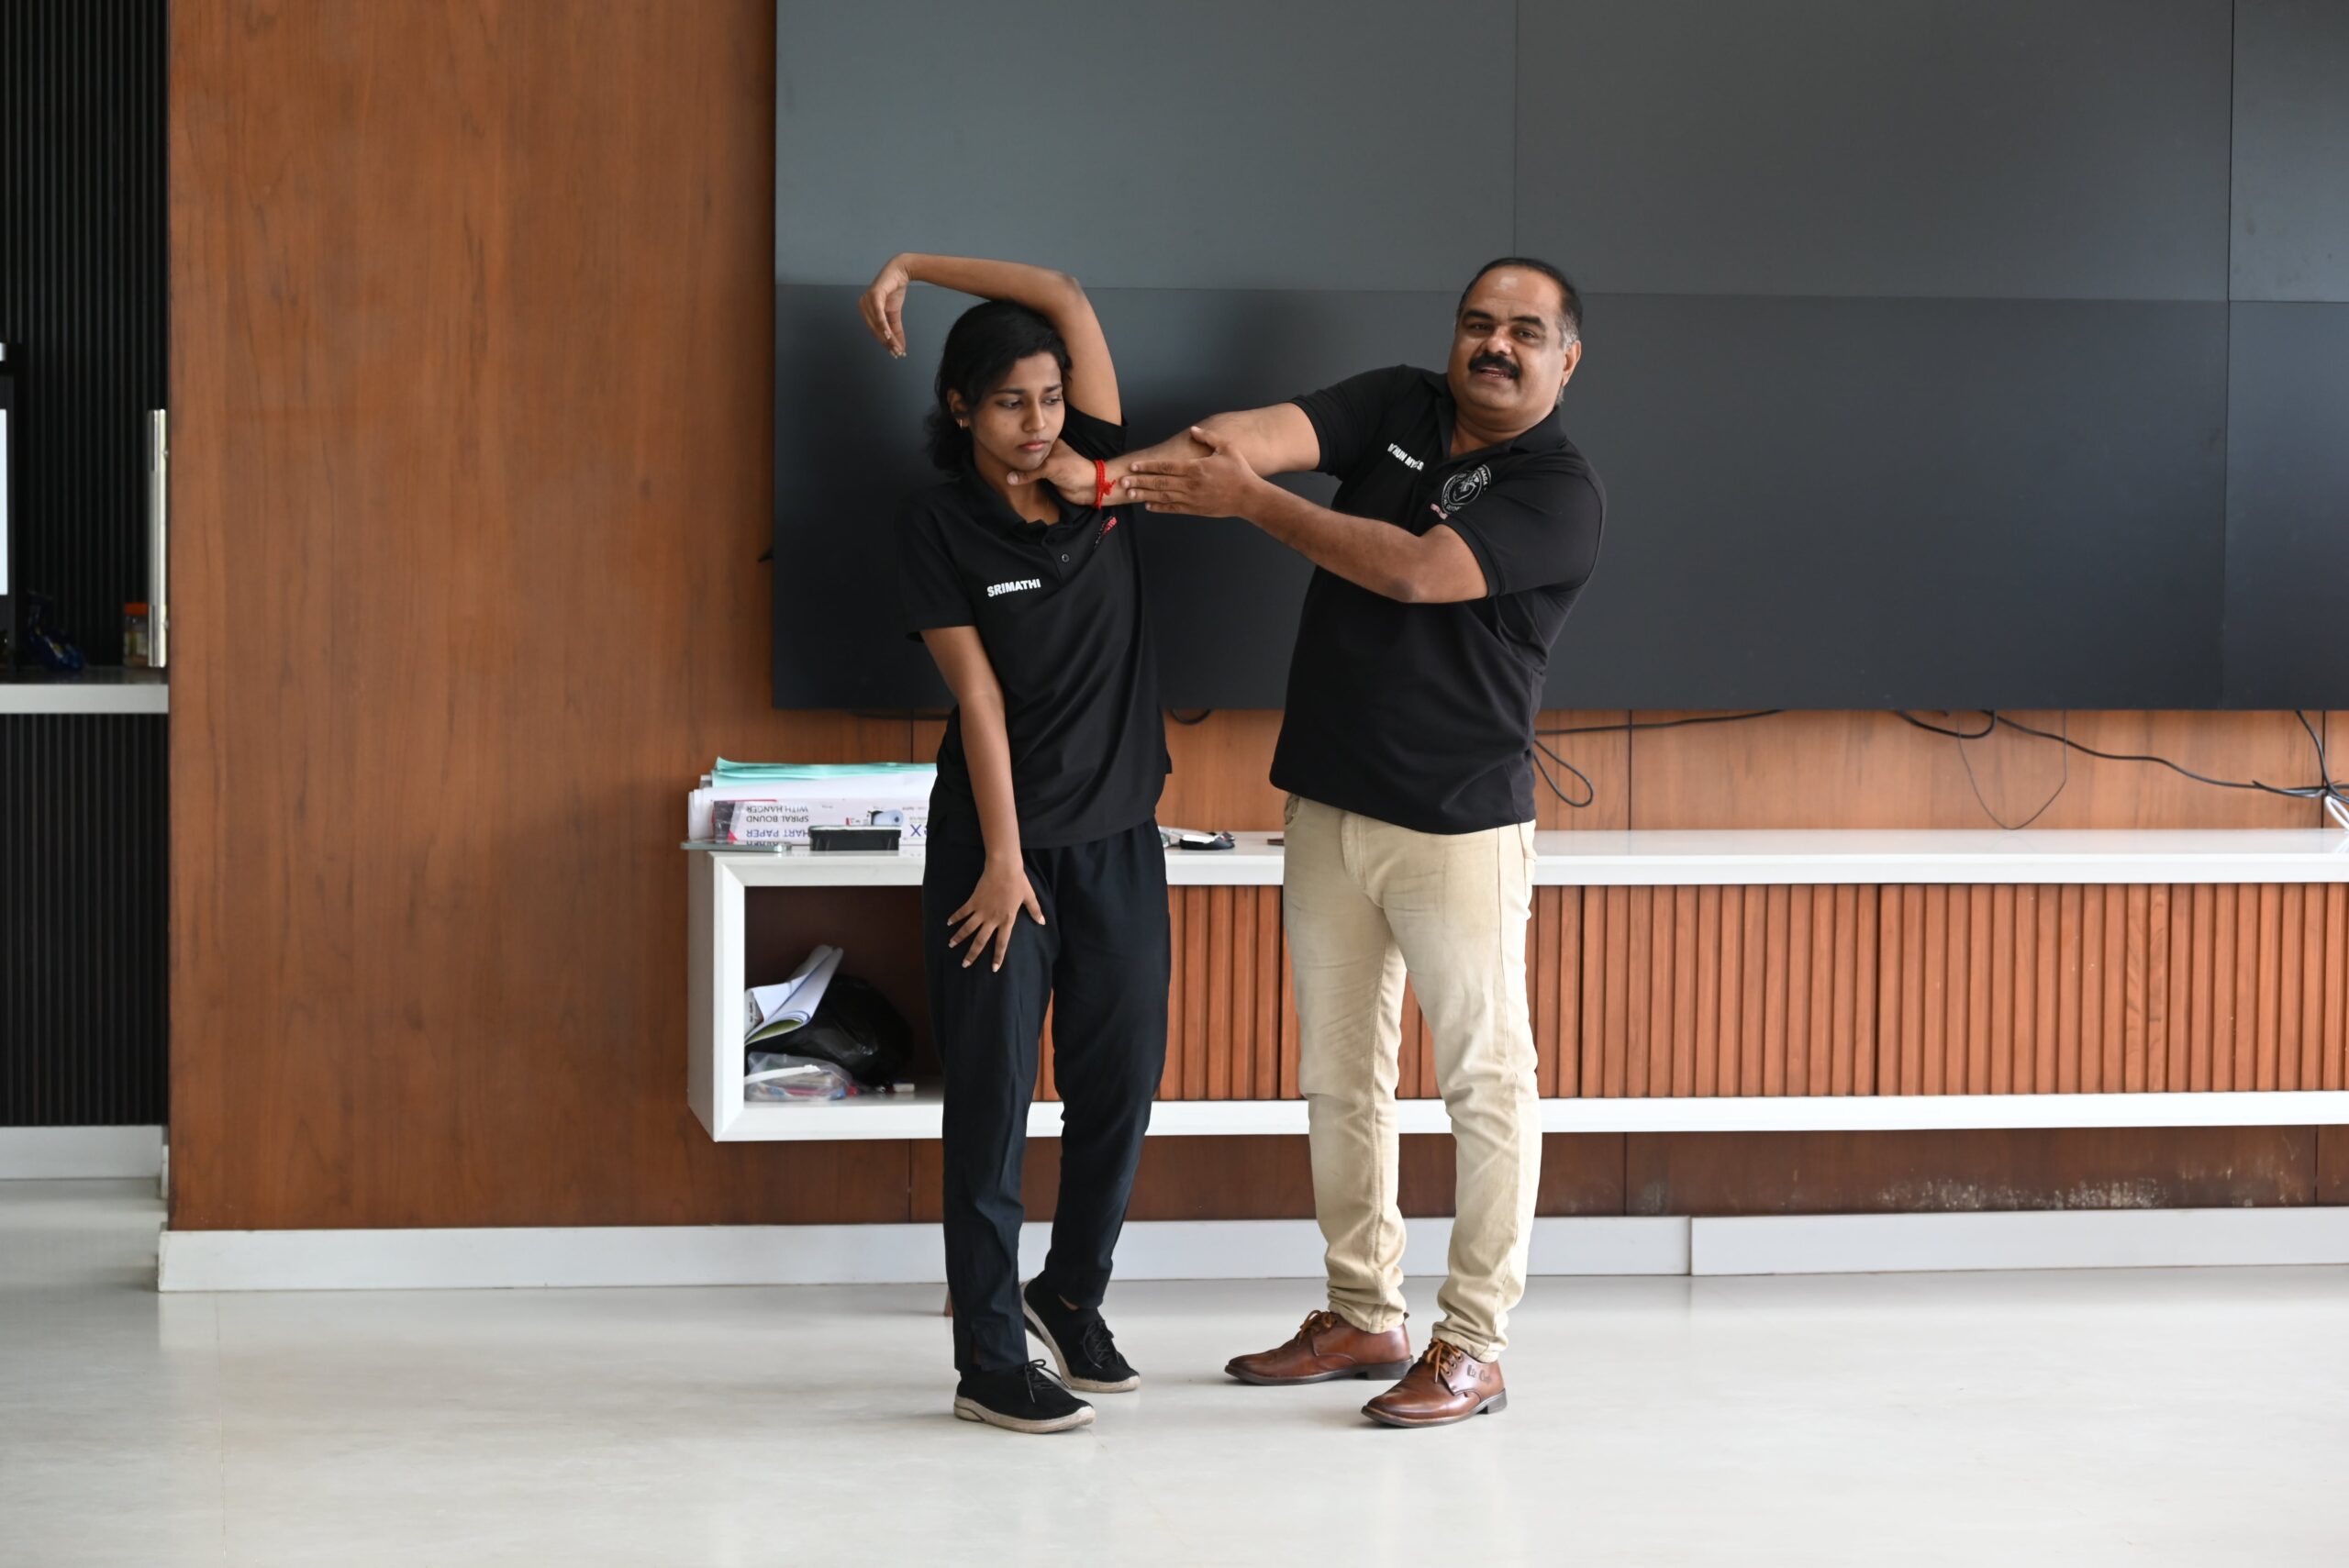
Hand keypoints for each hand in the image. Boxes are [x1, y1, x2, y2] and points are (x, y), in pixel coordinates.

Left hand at [859, 255, 912, 356]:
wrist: (901, 272)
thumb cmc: (894, 291)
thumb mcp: (895, 314)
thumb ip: (895, 330)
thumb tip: (901, 347)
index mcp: (865, 311)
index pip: (874, 331)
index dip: (884, 343)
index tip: (895, 353)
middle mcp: (863, 306)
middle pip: (875, 330)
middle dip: (886, 343)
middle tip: (897, 353)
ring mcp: (867, 300)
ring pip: (876, 324)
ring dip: (887, 337)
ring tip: (896, 347)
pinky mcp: (874, 295)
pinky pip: (878, 313)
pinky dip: (883, 324)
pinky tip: (888, 334)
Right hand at [948, 859, 1044, 971]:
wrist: (1004, 868)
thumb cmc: (1018, 882)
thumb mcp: (1029, 897)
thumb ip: (1034, 911)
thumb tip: (1042, 922)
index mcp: (1007, 920)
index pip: (1002, 943)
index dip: (998, 956)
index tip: (994, 968)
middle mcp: (993, 919)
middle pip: (981, 941)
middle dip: (972, 954)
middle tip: (965, 964)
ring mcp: (982, 911)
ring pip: (968, 929)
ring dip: (959, 938)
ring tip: (951, 945)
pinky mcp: (973, 901)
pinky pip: (963, 912)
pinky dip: (956, 918)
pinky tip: (949, 923)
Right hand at [1005, 443, 1121, 505]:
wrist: (1088, 487)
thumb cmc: (1072, 469)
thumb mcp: (1048, 467)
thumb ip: (1029, 473)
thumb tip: (1009, 478)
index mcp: (1050, 444)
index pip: (1031, 440)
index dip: (1020, 442)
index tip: (1005, 442)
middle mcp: (1048, 453)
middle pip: (1030, 454)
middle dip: (1019, 456)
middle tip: (1001, 456)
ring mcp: (1048, 466)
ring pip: (1031, 466)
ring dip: (1022, 469)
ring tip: (1003, 466)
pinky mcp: (1048, 478)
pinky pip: (1033, 477)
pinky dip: (1025, 479)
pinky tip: (1013, 478)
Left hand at [1120, 426, 1263, 517]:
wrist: (1249, 497)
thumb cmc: (1239, 471)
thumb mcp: (1227, 448)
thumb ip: (1208, 438)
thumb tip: (1193, 430)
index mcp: (1195, 468)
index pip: (1165, 466)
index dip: (1147, 466)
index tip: (1133, 466)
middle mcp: (1190, 484)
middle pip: (1159, 482)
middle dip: (1139, 481)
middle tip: (1122, 482)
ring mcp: (1191, 499)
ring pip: (1163, 497)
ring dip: (1145, 495)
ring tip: (1130, 494)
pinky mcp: (1195, 509)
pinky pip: (1173, 509)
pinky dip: (1159, 507)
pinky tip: (1148, 505)